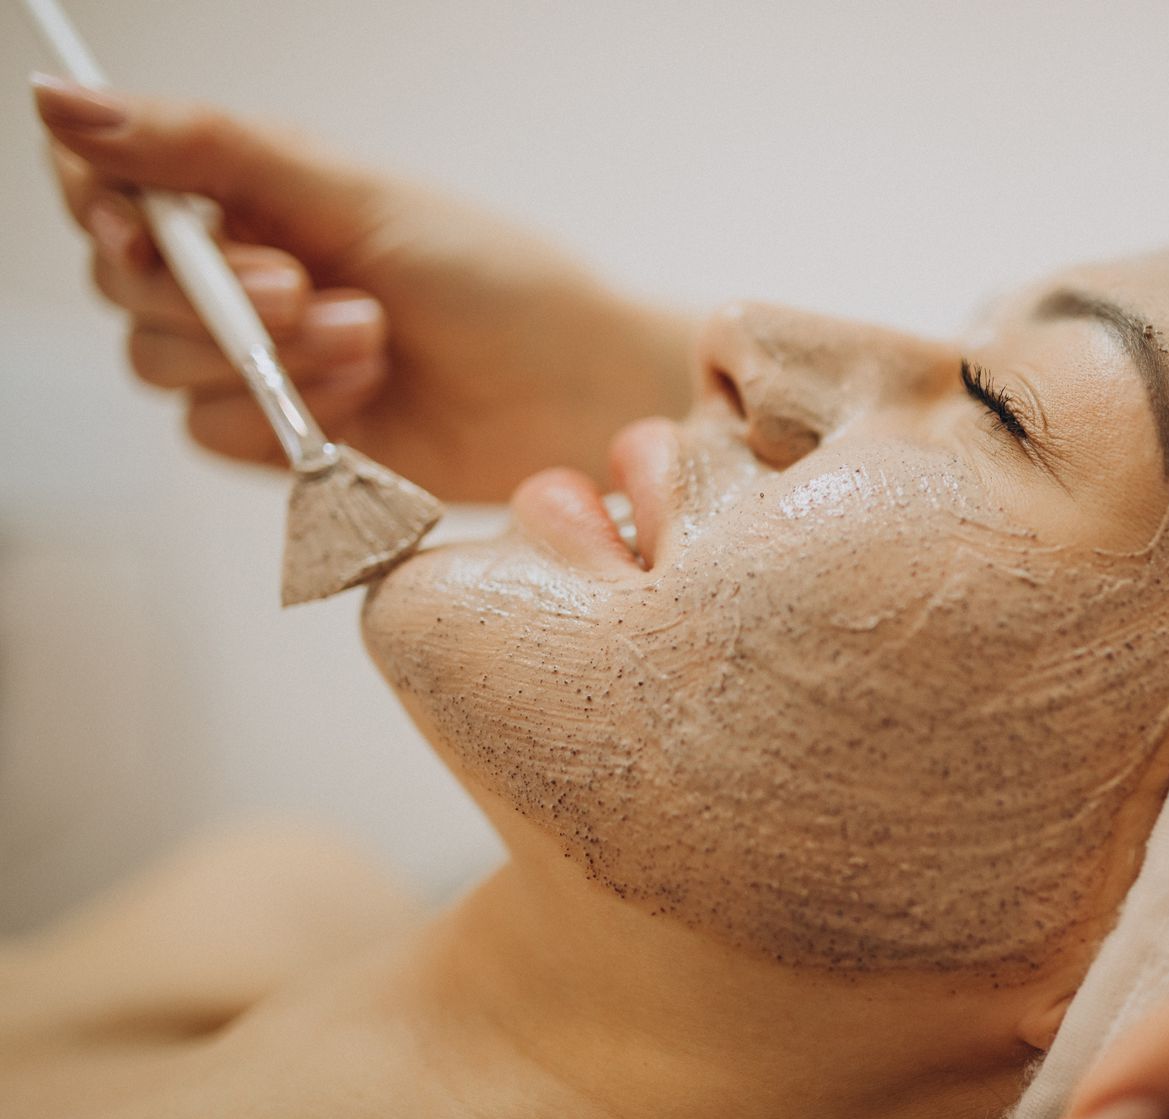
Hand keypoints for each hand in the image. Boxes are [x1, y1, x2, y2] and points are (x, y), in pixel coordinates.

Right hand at [34, 75, 692, 501]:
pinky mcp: (280, 438)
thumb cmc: (496, 280)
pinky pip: (215, 432)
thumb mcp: (354, 193)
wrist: (578, 392)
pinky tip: (368, 395)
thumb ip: (209, 148)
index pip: (112, 187)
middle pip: (123, 284)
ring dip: (267, 354)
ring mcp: (258, 361)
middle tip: (305, 288)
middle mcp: (239, 276)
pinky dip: (284, 416)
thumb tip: (62, 102)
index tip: (152, 229)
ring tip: (372, 336)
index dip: (108, 208)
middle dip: (209, 292)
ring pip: (160, 363)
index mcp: (250, 196)